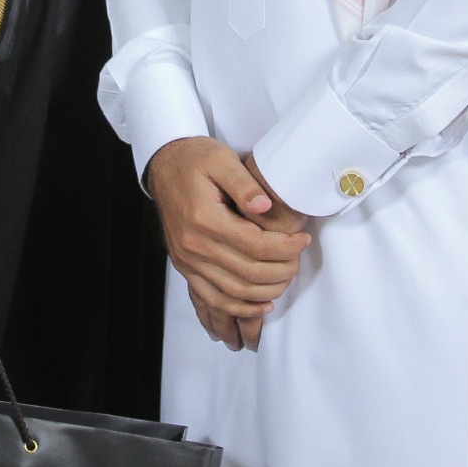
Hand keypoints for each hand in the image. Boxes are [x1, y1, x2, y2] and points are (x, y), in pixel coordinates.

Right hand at [147, 138, 309, 351]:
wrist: (164, 167)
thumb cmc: (194, 160)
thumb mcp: (221, 159)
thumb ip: (244, 183)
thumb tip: (265, 206)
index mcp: (204, 218)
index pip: (255, 246)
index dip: (285, 247)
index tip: (303, 239)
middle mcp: (193, 244)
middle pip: (248, 273)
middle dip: (282, 271)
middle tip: (299, 259)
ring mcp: (187, 260)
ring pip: (234, 292)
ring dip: (266, 292)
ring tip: (287, 279)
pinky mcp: (186, 267)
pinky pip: (213, 299)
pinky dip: (240, 307)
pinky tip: (261, 304)